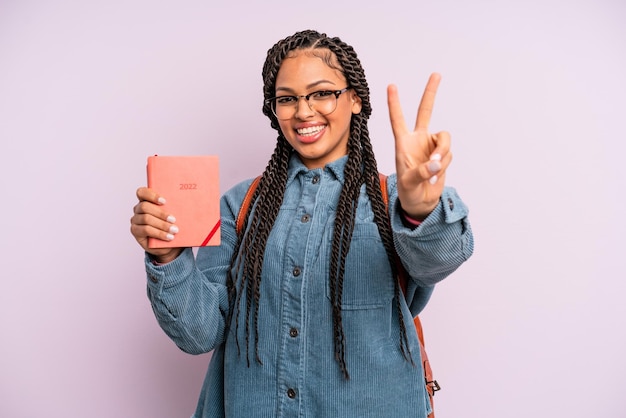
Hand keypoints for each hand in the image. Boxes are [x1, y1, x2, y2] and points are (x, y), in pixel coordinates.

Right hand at [130, 187, 183, 262]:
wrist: (168, 244)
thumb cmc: (171, 225)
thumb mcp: (175, 215)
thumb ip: (175, 207)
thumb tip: (188, 202)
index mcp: (146, 200)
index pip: (142, 192)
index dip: (151, 195)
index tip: (164, 201)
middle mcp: (138, 209)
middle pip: (145, 206)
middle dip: (160, 213)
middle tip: (173, 219)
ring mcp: (135, 220)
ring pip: (146, 219)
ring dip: (162, 225)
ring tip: (174, 230)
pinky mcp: (135, 231)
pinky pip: (146, 230)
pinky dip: (159, 233)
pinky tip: (168, 237)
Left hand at [387, 72, 451, 218]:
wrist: (421, 202)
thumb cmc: (408, 191)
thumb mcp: (408, 183)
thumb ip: (421, 172)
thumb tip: (436, 162)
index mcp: (403, 143)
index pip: (397, 120)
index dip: (394, 104)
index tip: (391, 86)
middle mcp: (418, 139)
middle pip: (425, 111)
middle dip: (431, 93)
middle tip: (436, 74)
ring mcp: (431, 145)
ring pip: (444, 139)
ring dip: (442, 153)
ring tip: (434, 170)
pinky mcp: (442, 154)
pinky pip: (449, 153)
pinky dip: (445, 164)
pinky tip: (436, 175)